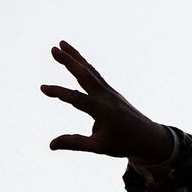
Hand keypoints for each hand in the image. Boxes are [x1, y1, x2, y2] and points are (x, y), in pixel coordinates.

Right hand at [42, 41, 173, 161]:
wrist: (149, 137)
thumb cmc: (125, 143)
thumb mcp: (99, 147)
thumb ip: (75, 143)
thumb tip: (50, 145)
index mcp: (103, 111)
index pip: (77, 99)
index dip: (59, 93)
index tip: (42, 88)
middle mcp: (106, 97)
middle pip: (85, 75)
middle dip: (69, 61)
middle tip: (53, 49)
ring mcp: (110, 92)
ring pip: (90, 71)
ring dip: (76, 57)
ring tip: (61, 44)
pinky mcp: (111, 91)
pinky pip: (95, 75)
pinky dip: (84, 65)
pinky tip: (76, 59)